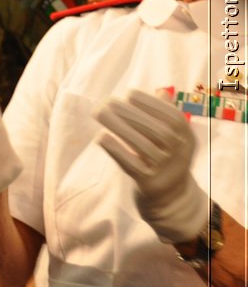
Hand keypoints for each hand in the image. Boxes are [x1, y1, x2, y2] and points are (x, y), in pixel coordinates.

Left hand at [96, 89, 208, 243]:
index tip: (128, 94)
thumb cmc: (164, 156)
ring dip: (117, 126)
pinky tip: (101, 137)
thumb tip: (160, 90)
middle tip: (106, 102)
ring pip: (142, 145)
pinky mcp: (149, 183)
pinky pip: (131, 165)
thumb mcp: (173, 137)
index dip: (149, 103)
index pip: (171, 116)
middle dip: (129, 112)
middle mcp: (181, 154)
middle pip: (156, 130)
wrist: (171, 197)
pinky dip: (116, 150)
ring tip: (98, 113)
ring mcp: (166, 170)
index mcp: (187, 137)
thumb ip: (166, 114)